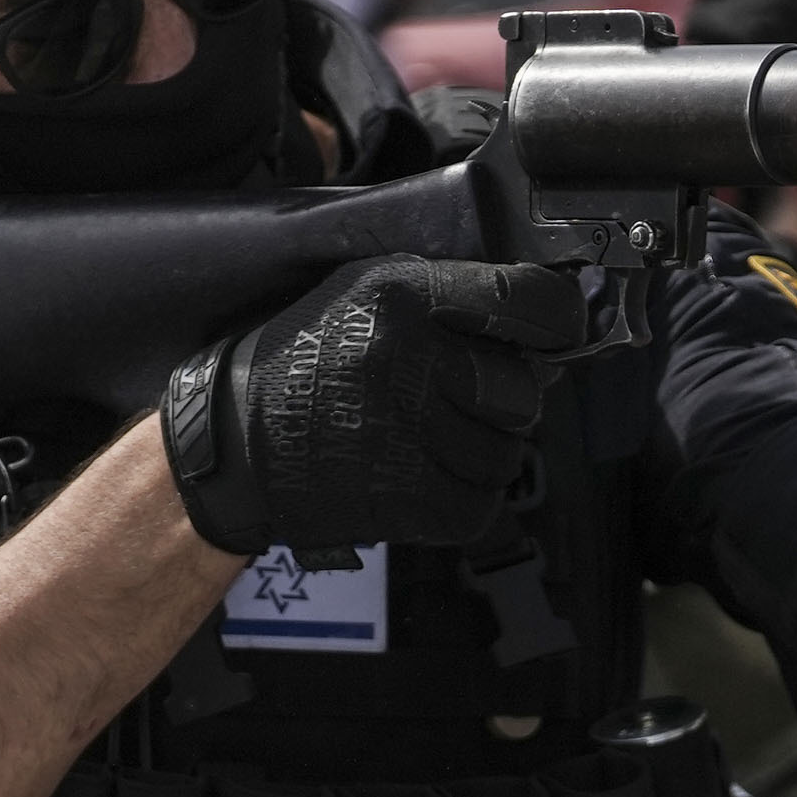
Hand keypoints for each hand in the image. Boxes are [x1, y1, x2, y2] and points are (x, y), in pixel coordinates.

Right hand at [162, 256, 583, 555]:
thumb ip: (451, 300)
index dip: (559, 319)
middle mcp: (409, 357)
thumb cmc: (307, 366)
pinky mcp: (409, 497)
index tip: (562, 330)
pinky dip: (459, 498)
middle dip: (498, 401)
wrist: (234, 446)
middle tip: (451, 401)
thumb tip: (549, 332)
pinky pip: (481, 501)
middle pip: (522, 388)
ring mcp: (409, 430)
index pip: (528, 299)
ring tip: (417, 441)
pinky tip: (413, 477)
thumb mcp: (364, 295)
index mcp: (402, 294)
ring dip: (477, 453)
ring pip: (507, 451)